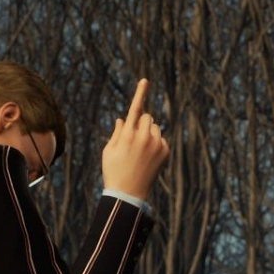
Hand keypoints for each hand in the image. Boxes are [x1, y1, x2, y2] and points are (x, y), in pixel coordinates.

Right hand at [101, 78, 169, 199]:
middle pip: (147, 117)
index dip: (140, 93)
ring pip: (155, 128)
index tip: (145, 80)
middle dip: (141, 123)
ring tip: (140, 151)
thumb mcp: (108, 151)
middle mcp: (143, 137)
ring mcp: (156, 145)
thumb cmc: (113, 171)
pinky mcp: (165, 152)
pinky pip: (161, 140)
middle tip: (133, 138)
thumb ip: (117, 132)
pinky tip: (147, 158)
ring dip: (148, 133)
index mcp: (127, 135)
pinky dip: (155, 145)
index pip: (134, 109)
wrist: (128, 193)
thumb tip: (123, 119)